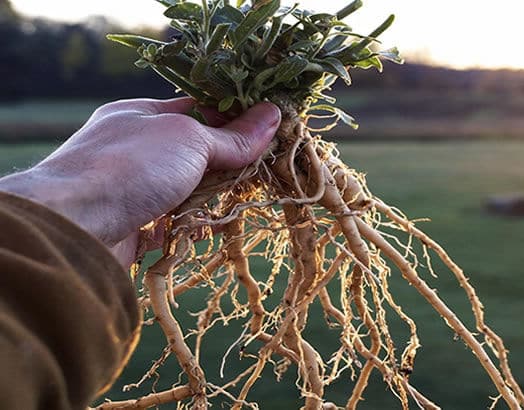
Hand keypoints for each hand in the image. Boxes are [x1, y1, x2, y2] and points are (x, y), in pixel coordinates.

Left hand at [0, 97, 279, 266]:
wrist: (74, 226)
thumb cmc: (129, 166)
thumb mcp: (189, 139)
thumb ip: (232, 136)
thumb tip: (273, 115)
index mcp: (143, 114)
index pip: (199, 108)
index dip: (235, 117)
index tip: (269, 127)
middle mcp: (136, 149)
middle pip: (196, 151)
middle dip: (227, 162)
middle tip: (261, 169)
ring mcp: (133, 187)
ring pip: (187, 189)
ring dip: (210, 197)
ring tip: (238, 199)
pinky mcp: (133, 224)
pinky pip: (173, 222)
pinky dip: (190, 226)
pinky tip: (204, 227)